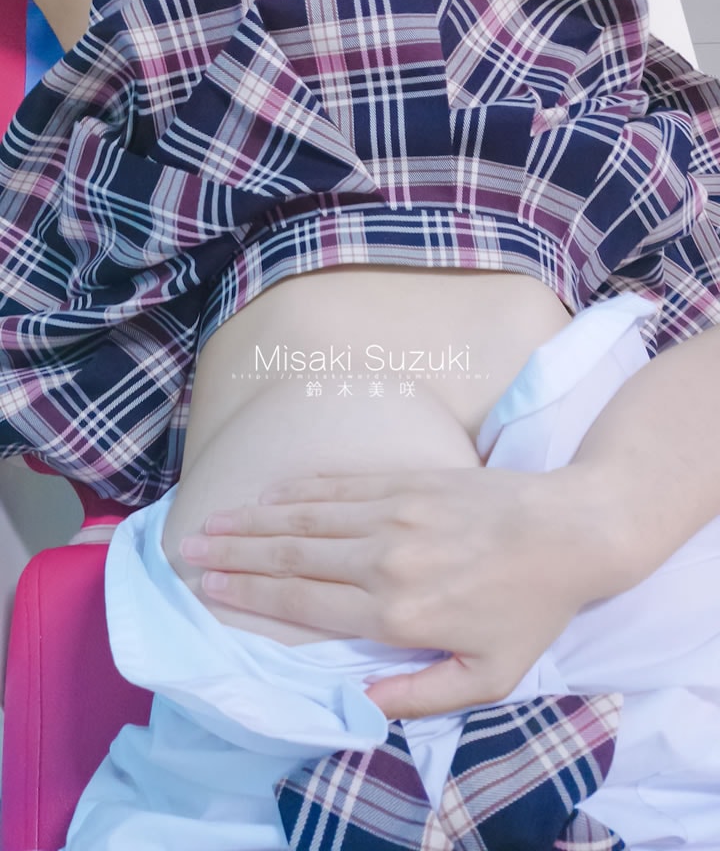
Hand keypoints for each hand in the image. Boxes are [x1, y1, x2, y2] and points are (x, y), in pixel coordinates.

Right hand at [180, 463, 622, 718]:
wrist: (569, 530)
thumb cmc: (530, 608)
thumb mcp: (489, 677)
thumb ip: (421, 695)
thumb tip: (361, 701)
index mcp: (395, 613)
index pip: (303, 603)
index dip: (249, 595)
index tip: (208, 587)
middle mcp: (382, 559)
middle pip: (291, 556)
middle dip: (234, 555)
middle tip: (188, 551)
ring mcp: (392, 513)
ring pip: (306, 517)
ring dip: (254, 521)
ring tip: (214, 522)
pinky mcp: (407, 481)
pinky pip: (340, 485)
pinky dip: (299, 490)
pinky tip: (271, 493)